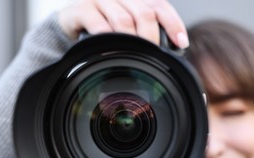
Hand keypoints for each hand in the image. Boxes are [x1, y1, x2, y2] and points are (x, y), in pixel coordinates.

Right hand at [58, 0, 188, 47]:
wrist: (72, 23)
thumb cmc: (104, 26)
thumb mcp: (128, 28)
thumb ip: (146, 32)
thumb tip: (170, 51)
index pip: (160, 6)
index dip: (173, 23)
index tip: (181, 42)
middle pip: (144, 13)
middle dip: (152, 37)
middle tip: (153, 54)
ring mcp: (100, 0)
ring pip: (123, 19)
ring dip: (131, 41)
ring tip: (134, 55)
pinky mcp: (81, 9)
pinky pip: (98, 24)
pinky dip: (108, 40)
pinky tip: (112, 50)